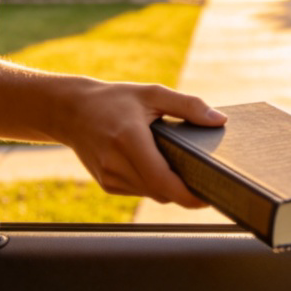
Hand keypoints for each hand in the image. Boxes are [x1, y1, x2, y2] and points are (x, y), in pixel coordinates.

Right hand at [57, 81, 225, 206]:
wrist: (71, 111)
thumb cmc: (115, 99)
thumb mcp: (152, 94)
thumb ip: (188, 106)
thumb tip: (220, 120)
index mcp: (129, 140)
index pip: (162, 181)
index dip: (188, 195)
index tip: (208, 197)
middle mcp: (116, 163)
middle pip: (161, 192)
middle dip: (184, 190)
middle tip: (205, 179)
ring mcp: (109, 177)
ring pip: (151, 194)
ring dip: (168, 186)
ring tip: (179, 166)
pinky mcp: (107, 184)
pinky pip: (140, 191)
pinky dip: (152, 183)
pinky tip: (154, 164)